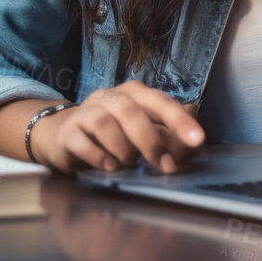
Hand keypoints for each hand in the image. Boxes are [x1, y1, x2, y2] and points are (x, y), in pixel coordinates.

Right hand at [31, 80, 205, 173]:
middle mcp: (109, 97)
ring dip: (123, 148)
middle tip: (165, 165)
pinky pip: (82, 142)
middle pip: (131, 111)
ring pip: (105, 124)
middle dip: (151, 140)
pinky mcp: (68, 133)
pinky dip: (98, 156)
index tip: (197, 140)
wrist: (64, 137)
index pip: (160, 101)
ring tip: (130, 163)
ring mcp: (85, 113)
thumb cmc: (113, 133)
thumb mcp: (142, 130)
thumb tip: (190, 143)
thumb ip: (167, 133)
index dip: (179, 120)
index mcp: (134, 93)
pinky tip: (110, 167)